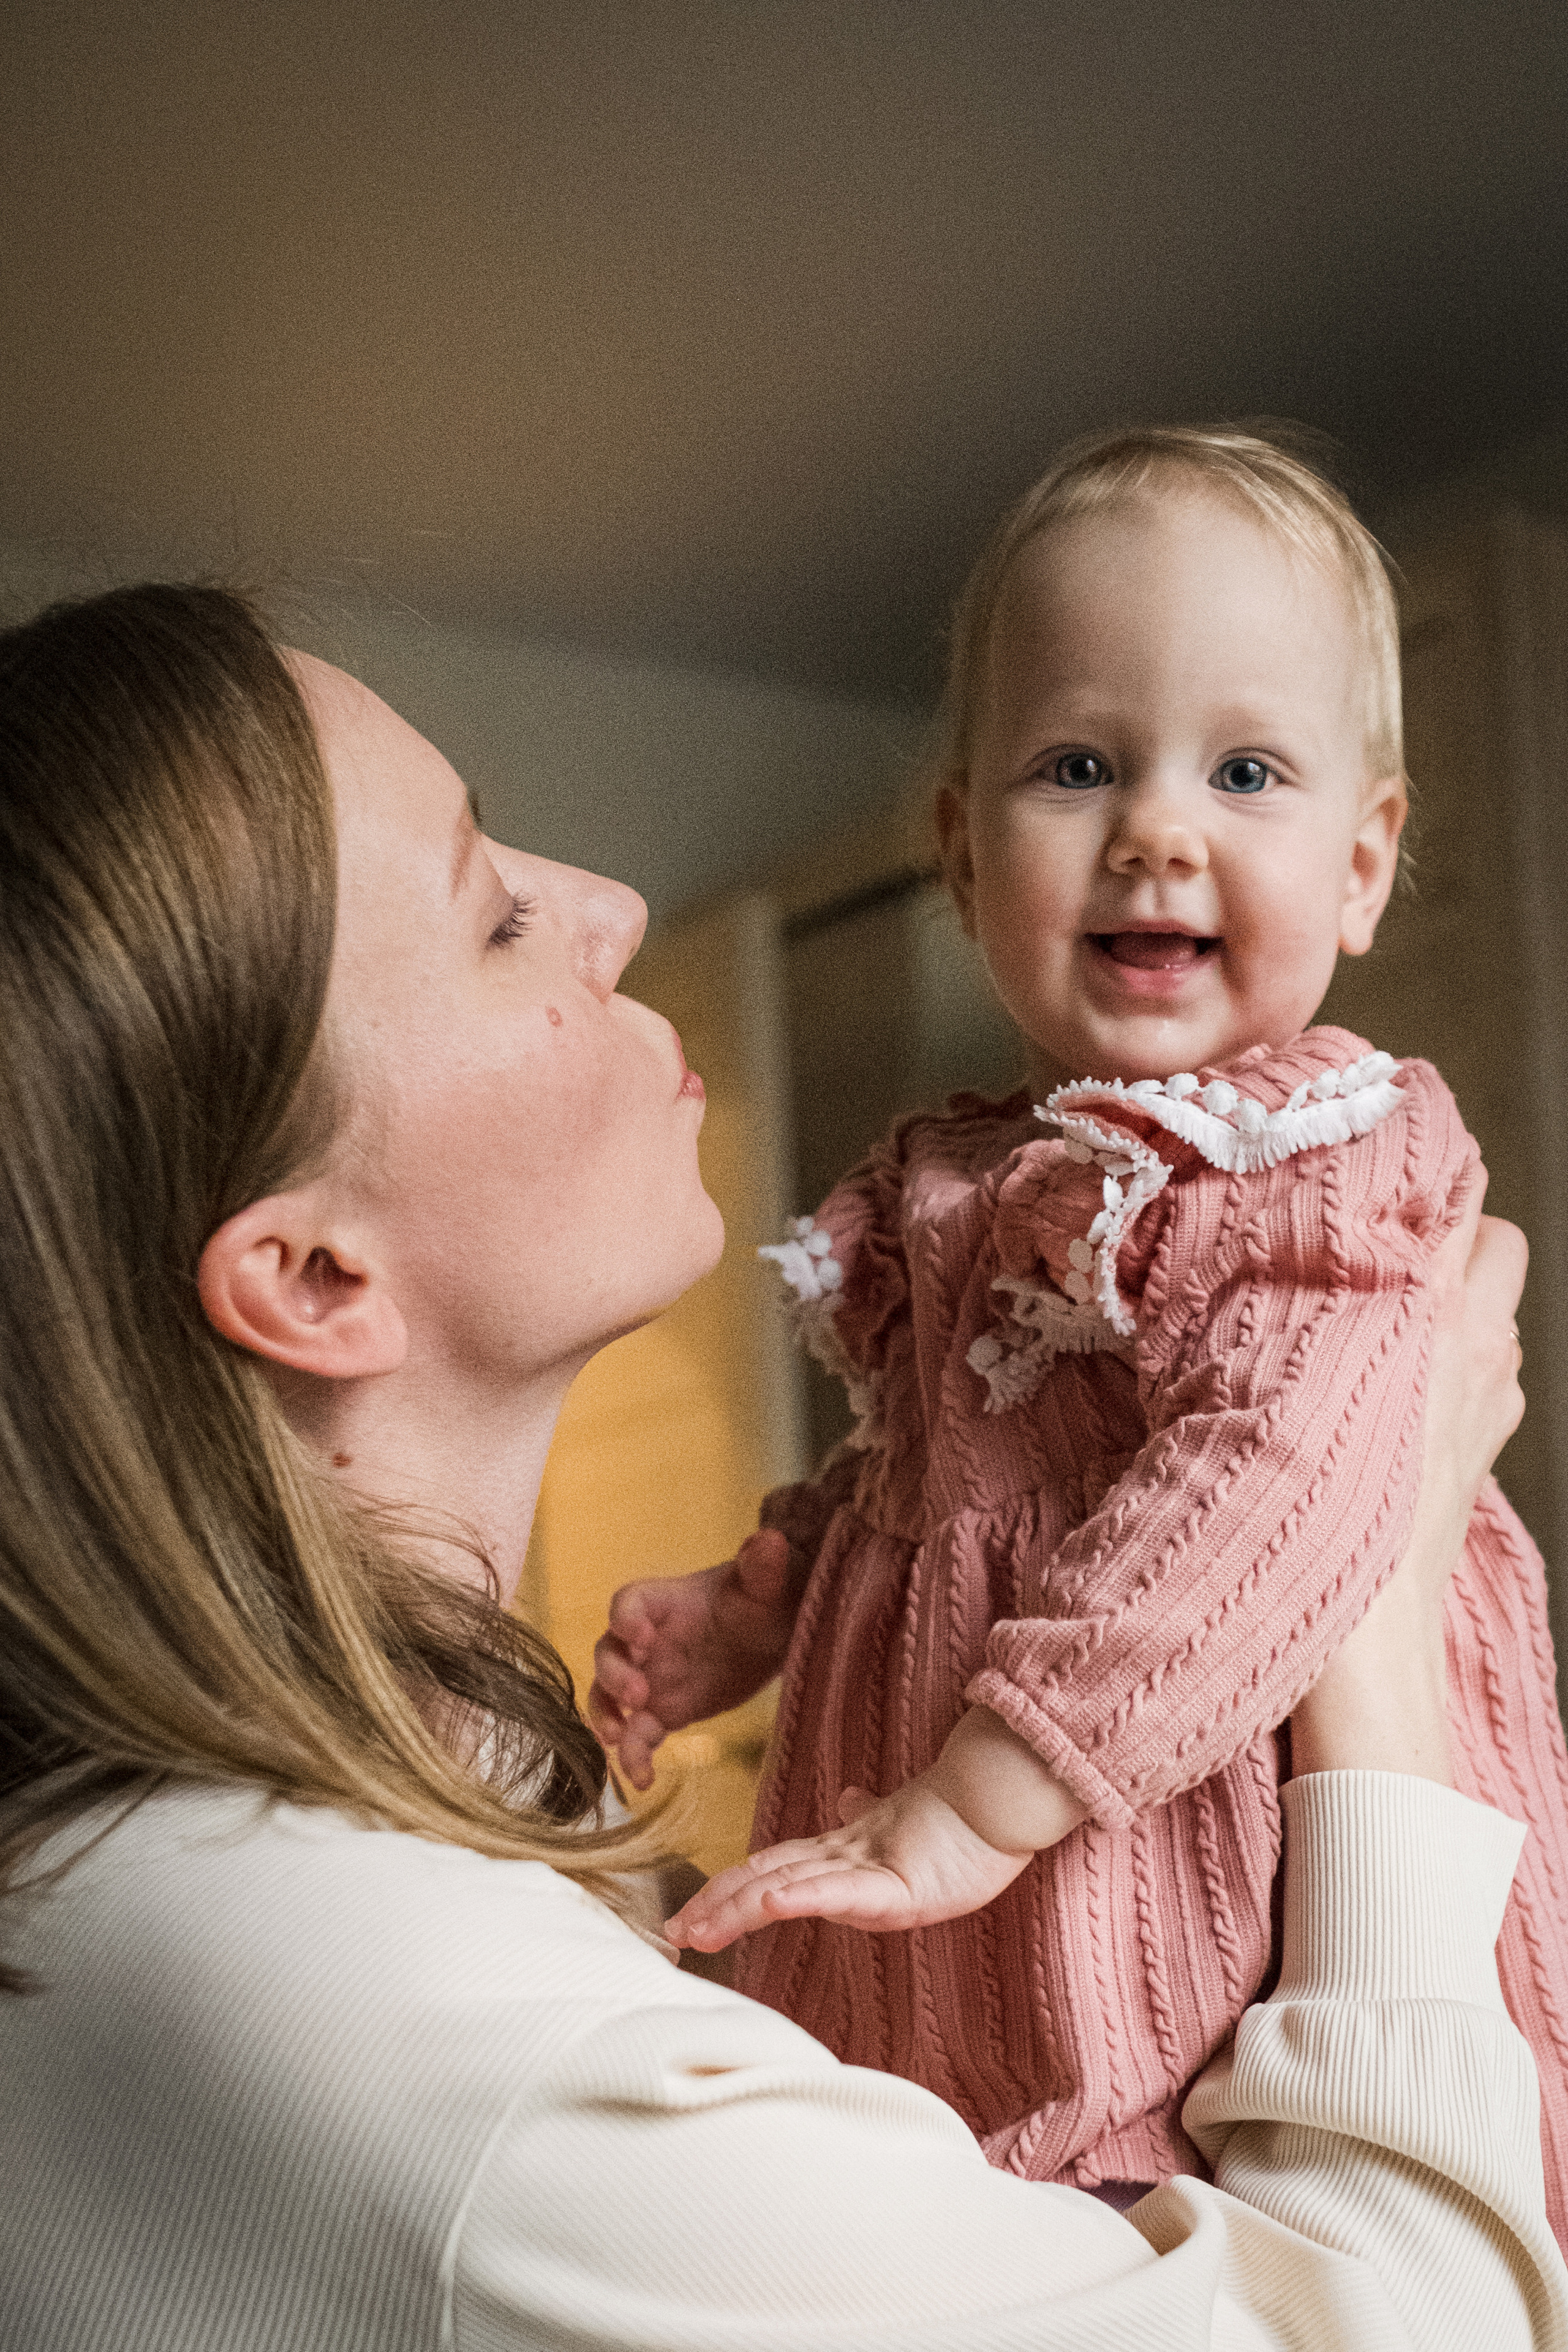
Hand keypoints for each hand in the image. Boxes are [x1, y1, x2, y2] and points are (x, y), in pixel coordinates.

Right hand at [587, 1530, 799, 1790]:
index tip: (641, 1636)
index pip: (627, 1603)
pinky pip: (637, 1735)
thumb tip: (770, 1540)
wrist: (773, 1634)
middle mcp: (645, 1640)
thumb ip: (761, 1566)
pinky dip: (633, 1756)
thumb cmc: (761, 1599)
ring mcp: (650, 1678)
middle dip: (615, 1675)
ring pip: (609, 1698)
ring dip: (607, 1717)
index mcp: (662, 1601)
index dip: (626, 1619)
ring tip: (620, 1740)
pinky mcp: (664, 1712)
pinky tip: (642, 1781)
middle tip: (640, 1694)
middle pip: (608, 1653)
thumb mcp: (765, 1584)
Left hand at [665, 1776, 1029, 1951]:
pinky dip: (801, 1897)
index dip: (726, 1890)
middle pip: (762, 1879)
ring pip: (786, 1886)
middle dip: (714, 1906)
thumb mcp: (901, 1827)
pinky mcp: (894, 1881)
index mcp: (842, 1851)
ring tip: (697, 1927)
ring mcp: (864, 1867)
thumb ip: (870, 1820)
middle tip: (671, 1932)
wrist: (999, 1796)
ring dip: (736, 1907)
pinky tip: (772, 1905)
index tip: (688, 1917)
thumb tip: (849, 1801)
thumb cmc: (957, 1820)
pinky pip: (840, 1891)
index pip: (769, 1871)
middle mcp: (841, 1857)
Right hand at [1291, 1199, 1526, 1780]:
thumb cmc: (1311, 1533)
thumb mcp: (1269, 1400)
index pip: (1452, 1198)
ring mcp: (1486, 1403)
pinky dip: (1448, 1364)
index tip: (1358, 1165)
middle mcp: (1474, 1350)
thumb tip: (1233, 1267)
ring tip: (1371, 1312)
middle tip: (1370, 1245)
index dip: (1409, 1172)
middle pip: (1493, 1241)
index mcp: (1429, 1318)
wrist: (1367, 1659)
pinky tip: (1384, 1387)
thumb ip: (1265, 1323)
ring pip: (1492, 1309)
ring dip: (1448, 1299)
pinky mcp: (1479, 1452)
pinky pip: (1480, 1374)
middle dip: (1445, 1233)